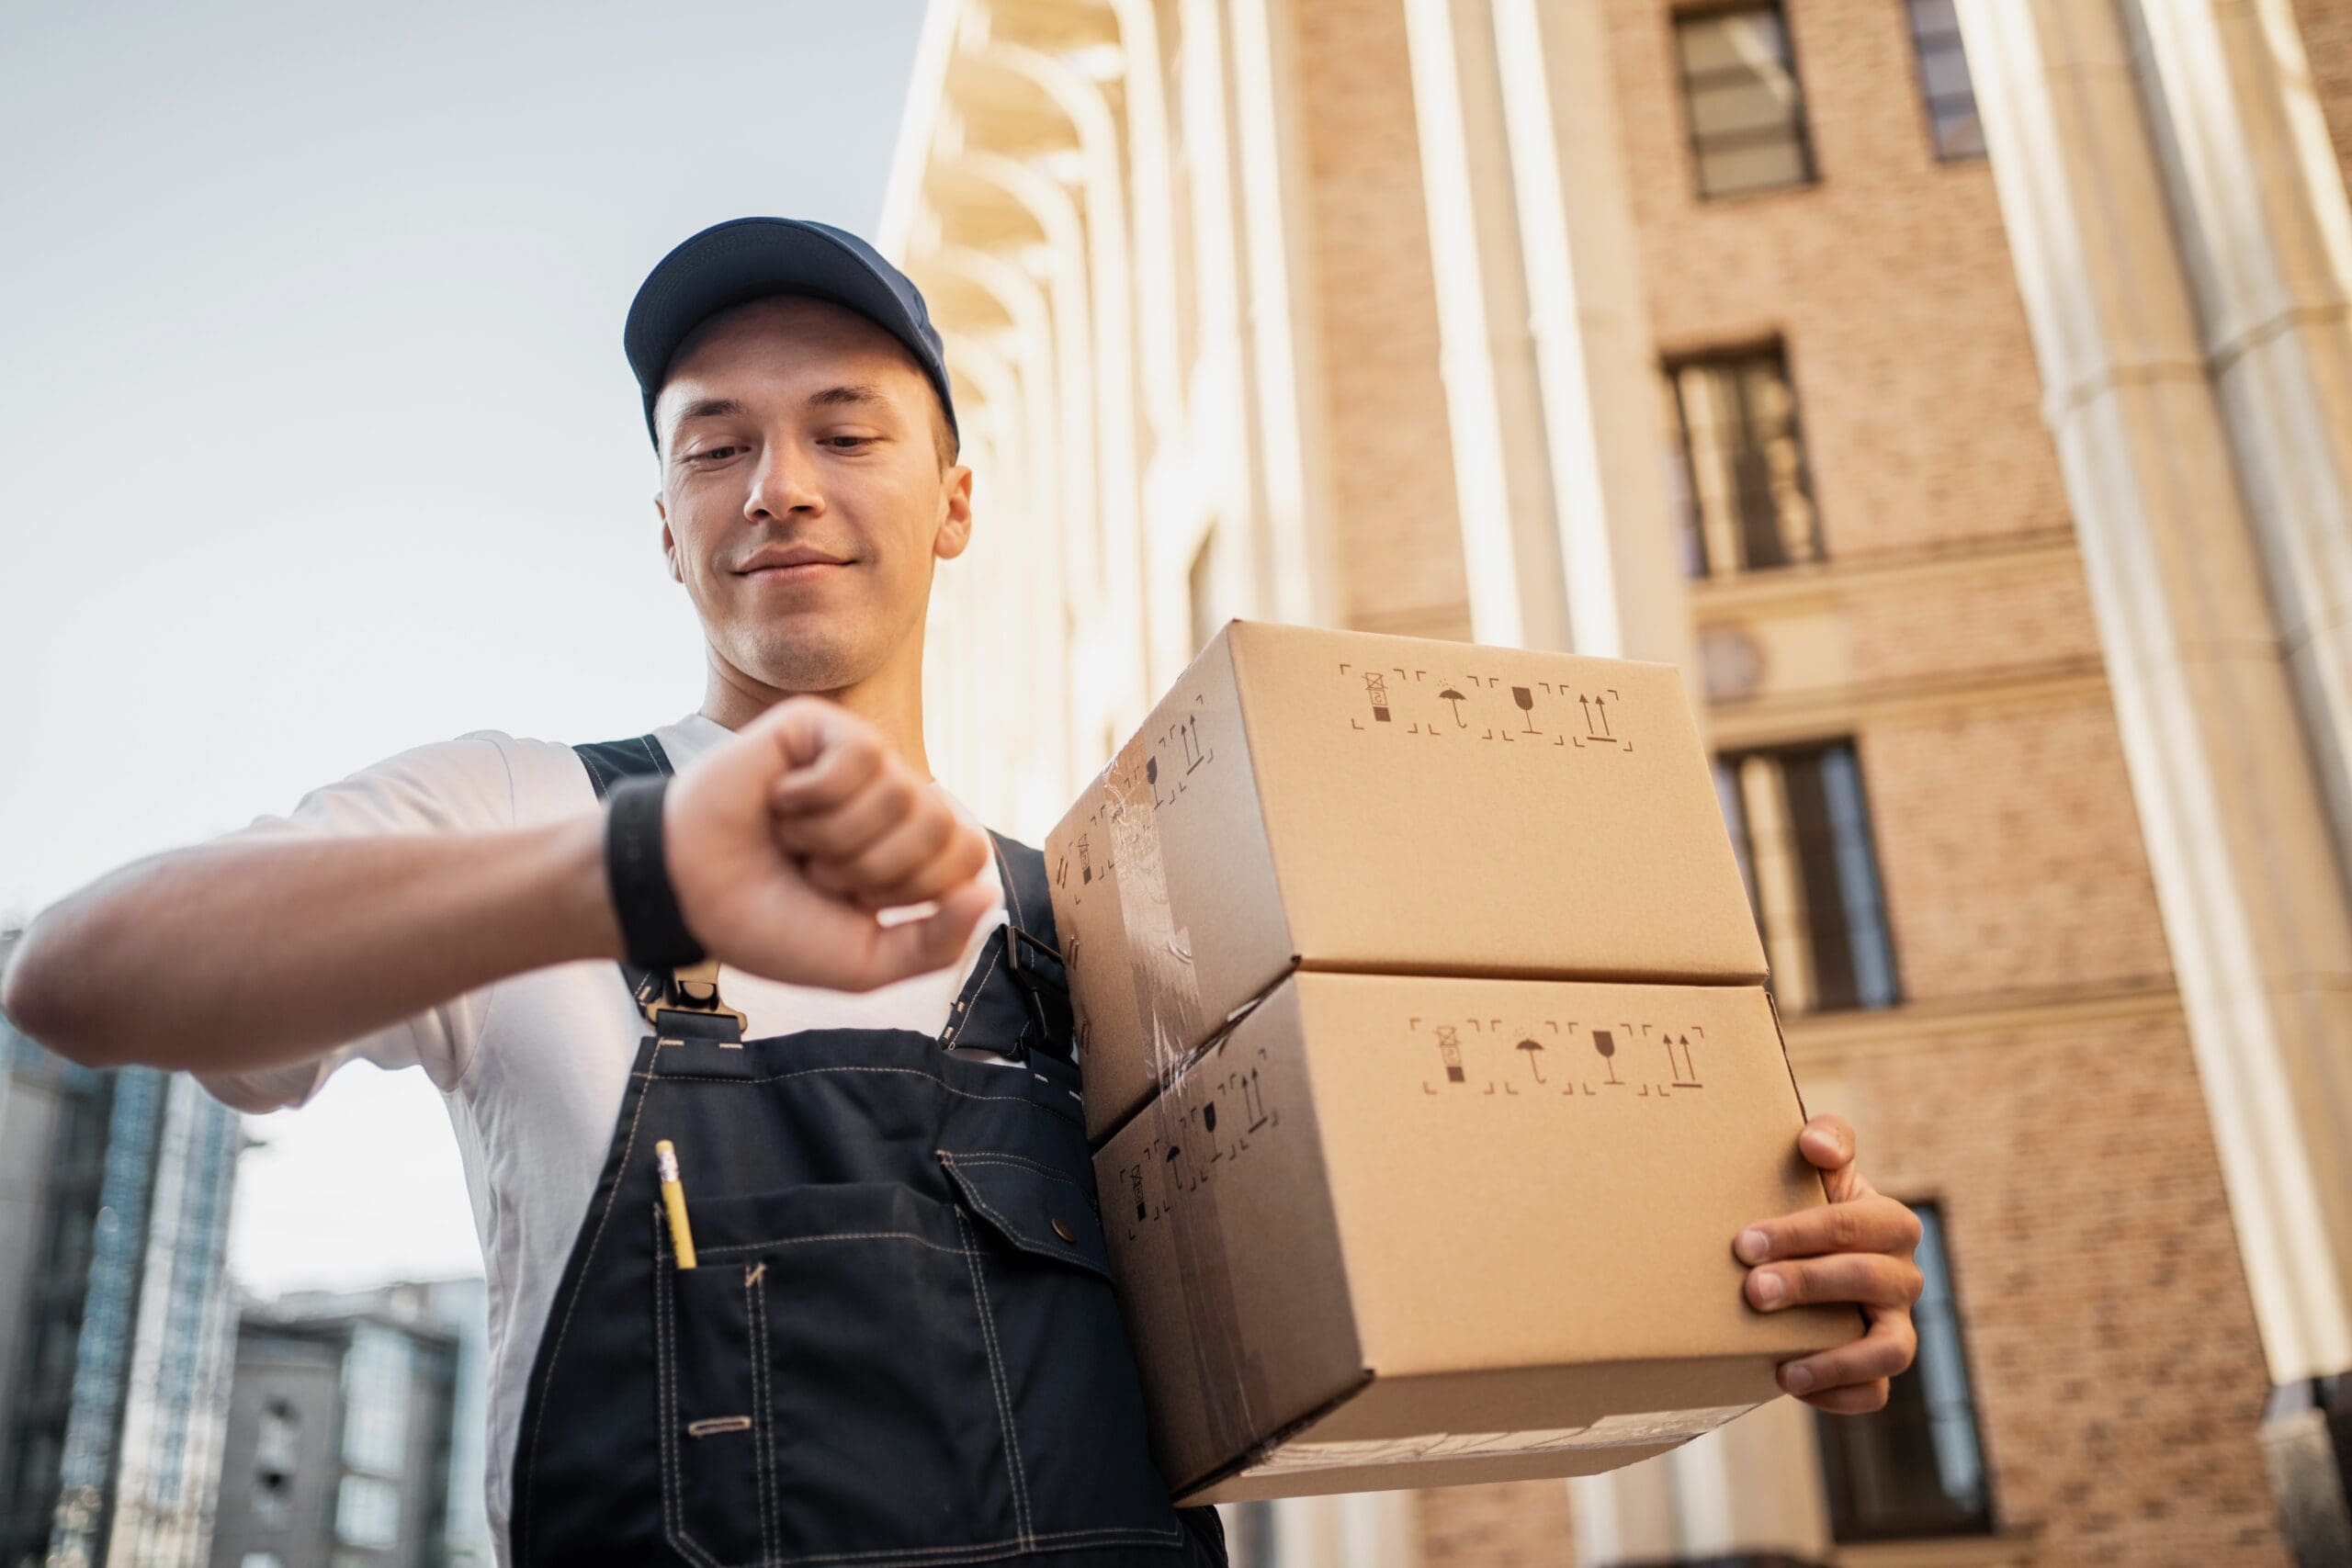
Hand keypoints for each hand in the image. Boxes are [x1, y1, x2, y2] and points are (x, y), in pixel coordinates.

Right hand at [658, 696, 995, 991]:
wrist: (687, 896)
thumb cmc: (769, 923)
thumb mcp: (862, 961)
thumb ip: (935, 944)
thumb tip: (988, 894)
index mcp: (915, 850)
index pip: (969, 856)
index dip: (913, 890)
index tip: (855, 901)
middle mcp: (896, 799)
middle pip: (942, 824)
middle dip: (873, 867)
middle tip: (818, 870)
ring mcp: (860, 760)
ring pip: (901, 792)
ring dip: (833, 837)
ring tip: (793, 839)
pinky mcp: (821, 727)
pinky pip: (861, 756)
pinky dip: (813, 797)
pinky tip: (780, 800)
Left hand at [1733, 1113, 1922, 1412]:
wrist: (1803, 1252)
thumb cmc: (1807, 1201)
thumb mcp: (1820, 1166)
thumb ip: (1828, 1138)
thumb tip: (1815, 1146)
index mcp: (1891, 1223)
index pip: (1854, 1227)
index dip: (1800, 1234)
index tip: (1744, 1244)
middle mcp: (1903, 1277)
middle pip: (1867, 1281)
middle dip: (1808, 1285)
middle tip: (1752, 1290)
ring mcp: (1897, 1326)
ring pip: (1890, 1349)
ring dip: (1837, 1357)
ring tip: (1786, 1366)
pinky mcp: (1879, 1368)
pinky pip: (1876, 1394)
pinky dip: (1840, 1395)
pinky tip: (1791, 1381)